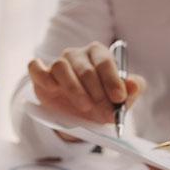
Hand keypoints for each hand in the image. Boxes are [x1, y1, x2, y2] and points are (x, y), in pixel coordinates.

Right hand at [28, 42, 145, 125]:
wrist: (79, 115)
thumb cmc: (102, 101)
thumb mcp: (121, 99)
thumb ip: (132, 90)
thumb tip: (133, 85)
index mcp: (99, 54)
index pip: (105, 62)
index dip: (112, 81)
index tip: (119, 98)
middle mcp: (77, 54)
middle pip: (85, 68)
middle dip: (97, 92)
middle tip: (103, 111)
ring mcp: (58, 62)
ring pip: (61, 67)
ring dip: (74, 89)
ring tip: (84, 106)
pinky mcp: (40, 73)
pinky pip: (36, 67)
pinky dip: (43, 77)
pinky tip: (54, 90)